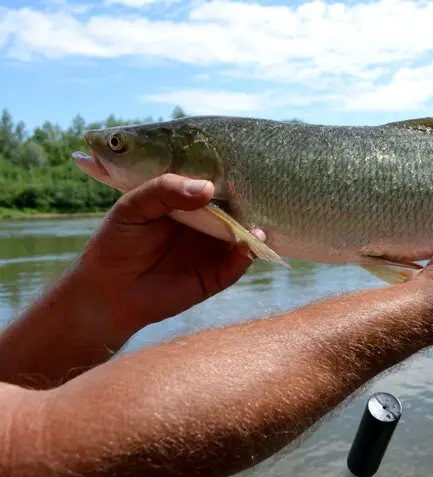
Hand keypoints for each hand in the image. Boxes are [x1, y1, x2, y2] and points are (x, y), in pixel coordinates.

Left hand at [73, 173, 261, 337]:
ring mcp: (213, 249)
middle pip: (235, 210)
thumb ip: (166, 190)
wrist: (106, 290)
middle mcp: (206, 223)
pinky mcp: (216, 275)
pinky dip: (247, 256)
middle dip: (249, 202)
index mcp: (187, 202)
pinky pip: (237, 264)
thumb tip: (208, 189)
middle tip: (262, 192)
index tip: (243, 166)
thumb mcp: (133, 206)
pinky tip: (248, 246)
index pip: (214, 184)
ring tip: (258, 223)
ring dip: (254, 230)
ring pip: (242, 236)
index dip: (228, 175)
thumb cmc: (117, 241)